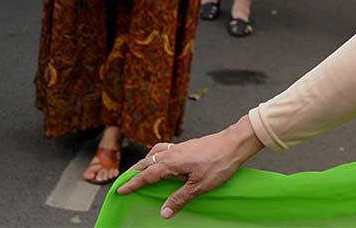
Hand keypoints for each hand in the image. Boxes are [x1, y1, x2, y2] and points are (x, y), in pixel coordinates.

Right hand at [116, 116, 263, 218]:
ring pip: (155, 153)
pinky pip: (165, 148)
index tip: (120, 191)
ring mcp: (180, 147)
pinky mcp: (188, 145)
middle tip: (124, 181)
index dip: (133, 184)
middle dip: (134, 172)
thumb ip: (179, 198)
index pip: (147, 175)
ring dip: (145, 162)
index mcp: (172, 162)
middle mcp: (172, 152)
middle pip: (147, 162)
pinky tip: (162, 158)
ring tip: (139, 169)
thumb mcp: (199, 186)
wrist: (235, 142)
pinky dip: (157, 154)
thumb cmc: (219, 163)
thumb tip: (163, 213)